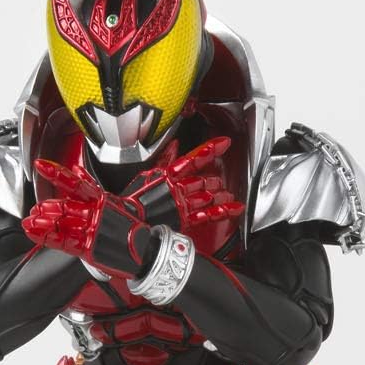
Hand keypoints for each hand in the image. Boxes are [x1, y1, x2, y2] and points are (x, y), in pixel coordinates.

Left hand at [24, 161, 152, 277]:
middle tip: (34, 210)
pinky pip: (63, 241)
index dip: (57, 173)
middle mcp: (95, 213)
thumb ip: (91, 186)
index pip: (75, 183)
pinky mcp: (89, 247)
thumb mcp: (114, 201)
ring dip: (42, 224)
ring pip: (61, 224)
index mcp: (101, 199)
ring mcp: (91, 230)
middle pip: (64, 206)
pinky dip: (47, 238)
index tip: (40, 165)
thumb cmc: (129, 227)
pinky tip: (35, 234)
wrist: (144, 251)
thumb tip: (78, 171)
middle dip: (46, 208)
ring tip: (29, 223)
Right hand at [127, 137, 245, 230]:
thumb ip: (164, 158)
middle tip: (218, 182)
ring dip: (219, 195)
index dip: (210, 149)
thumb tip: (174, 145)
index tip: (225, 142)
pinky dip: (223, 211)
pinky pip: (208, 215)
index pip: (194, 158)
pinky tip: (235, 208)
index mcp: (169, 174)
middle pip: (202, 181)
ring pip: (208, 196)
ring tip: (227, 194)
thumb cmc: (134, 199)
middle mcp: (179, 188)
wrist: (129, 221)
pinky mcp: (185, 218)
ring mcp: (183, 204)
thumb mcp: (147, 174)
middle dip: (212, 181)